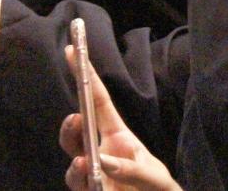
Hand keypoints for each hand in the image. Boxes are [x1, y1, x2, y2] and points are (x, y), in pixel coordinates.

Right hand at [60, 46, 179, 190]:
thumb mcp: (156, 179)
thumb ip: (134, 170)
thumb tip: (102, 161)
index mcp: (118, 137)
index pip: (98, 103)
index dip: (86, 78)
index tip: (72, 51)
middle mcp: (101, 154)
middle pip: (76, 136)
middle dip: (70, 127)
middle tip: (75, 119)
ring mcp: (94, 176)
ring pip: (73, 166)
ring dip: (75, 165)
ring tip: (83, 163)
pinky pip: (80, 189)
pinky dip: (83, 183)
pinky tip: (91, 178)